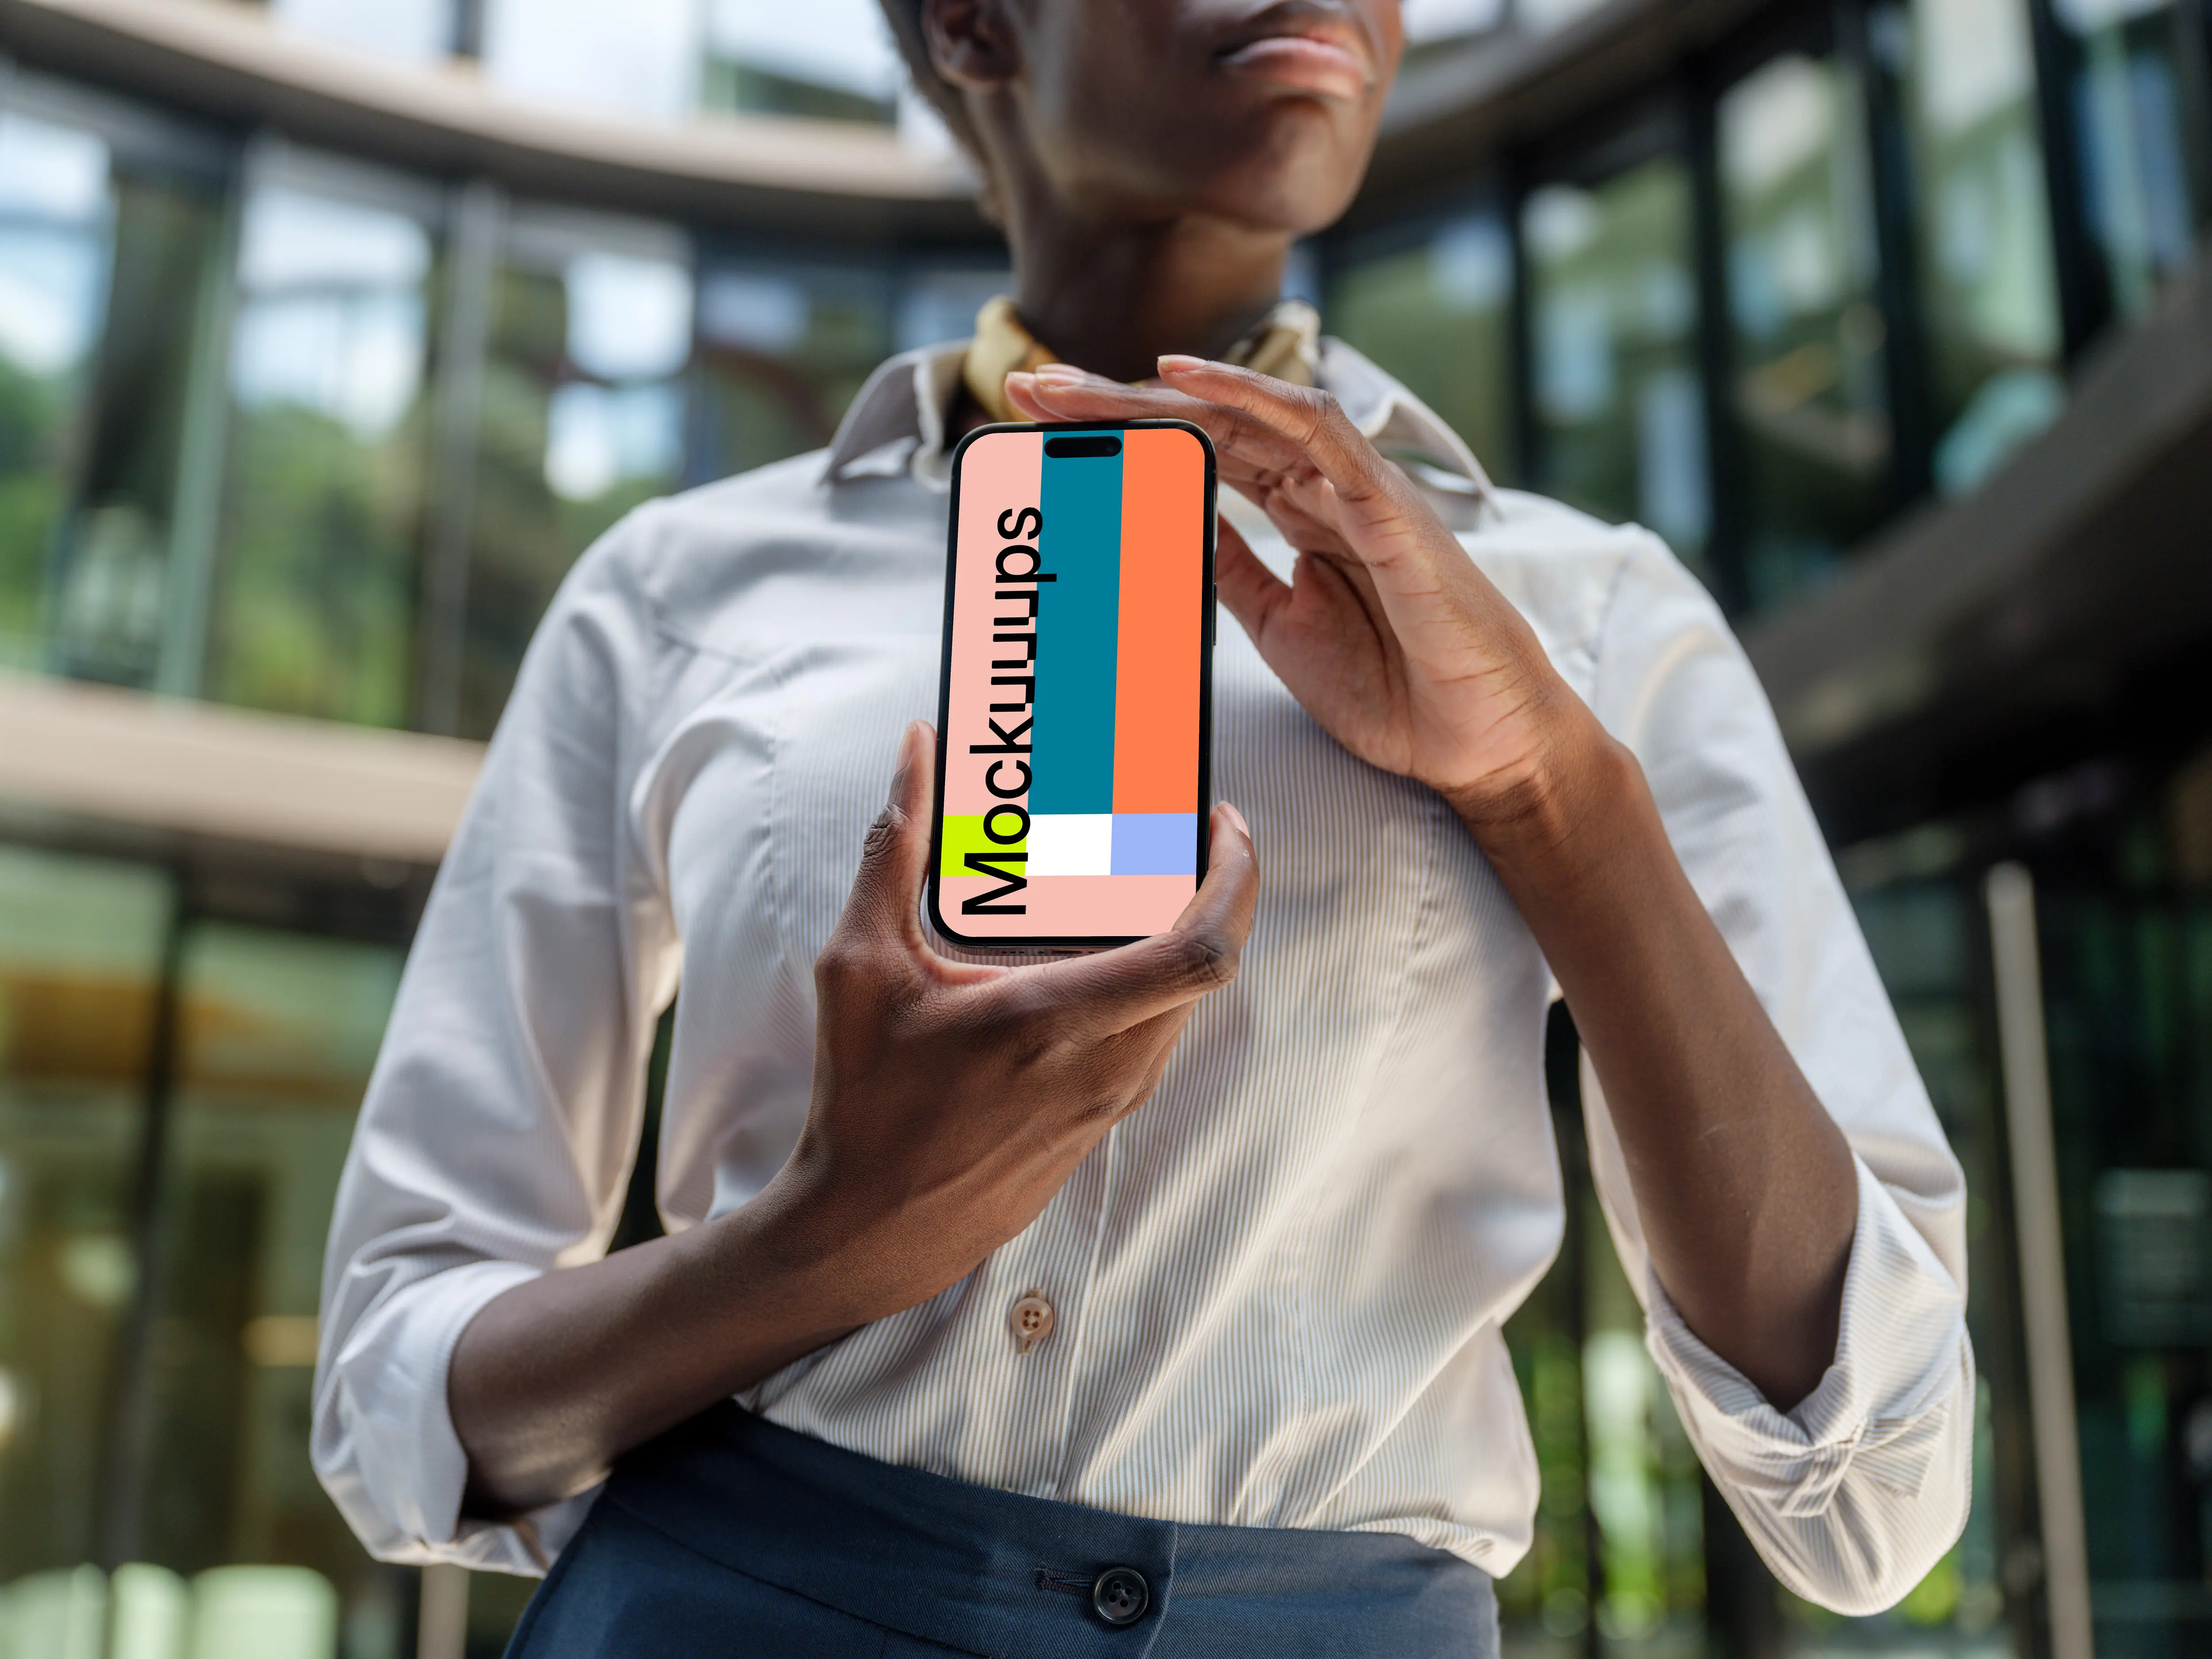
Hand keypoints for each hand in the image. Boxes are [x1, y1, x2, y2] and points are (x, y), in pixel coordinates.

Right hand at [767, 721, 1259, 1318]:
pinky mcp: (1107, 1117)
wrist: (873, 1228)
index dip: (1235, 876)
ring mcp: (1112, 1097)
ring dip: (1191, 930)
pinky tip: (1118, 945)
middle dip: (1219, 885)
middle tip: (1190, 829)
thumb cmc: (864, 1101)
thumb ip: (891, 852)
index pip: (1200, 951)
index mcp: (1052, 1021)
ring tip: (1154, 876)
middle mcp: (1103, 1064)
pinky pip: (1164, 1029)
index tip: (1222, 820)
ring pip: (1192, 997)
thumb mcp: (859, 967)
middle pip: (1214, 963)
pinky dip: (1162, 975)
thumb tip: (915, 752)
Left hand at [1006, 360, 1597, 845]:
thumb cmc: (1394, 688)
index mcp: (1297, 511)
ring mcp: (1356, 490)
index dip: (1120, 437)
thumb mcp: (1279, 624)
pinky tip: (1187, 378)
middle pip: (1207, 424)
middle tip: (1030, 389)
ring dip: (1157, 392)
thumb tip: (1166, 529)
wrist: (1474, 742)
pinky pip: (1317, 431)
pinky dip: (1252, 396)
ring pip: (1247, 414)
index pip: (1196, 455)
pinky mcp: (1389, 507)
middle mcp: (1322, 486)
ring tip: (1077, 382)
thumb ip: (1229, 569)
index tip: (1042, 430)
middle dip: (1114, 404)